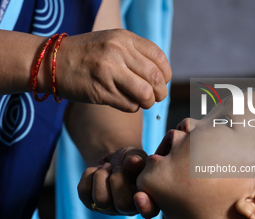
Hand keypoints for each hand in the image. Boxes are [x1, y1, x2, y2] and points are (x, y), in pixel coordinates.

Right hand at [46, 29, 170, 111]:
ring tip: (141, 102)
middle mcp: (118, 52)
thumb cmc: (87, 54)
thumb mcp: (113, 42)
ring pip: (146, 95)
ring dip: (148, 103)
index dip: (166, 75)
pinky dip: (132, 107)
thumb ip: (137, 54)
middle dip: (160, 93)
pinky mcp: (101, 91)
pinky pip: (130, 105)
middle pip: (156, 79)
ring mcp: (109, 72)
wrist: (52, 62)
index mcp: (125, 38)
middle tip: (154, 97)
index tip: (161, 83)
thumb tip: (161, 76)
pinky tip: (123, 101)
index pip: (160, 59)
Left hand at [78, 147, 159, 218]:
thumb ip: (137, 158)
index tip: (139, 194)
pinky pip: (84, 192)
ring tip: (107, 167)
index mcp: (146, 198)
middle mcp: (128, 209)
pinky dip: (89, 174)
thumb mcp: (137, 155)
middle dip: (117, 180)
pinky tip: (97, 169)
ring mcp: (108, 208)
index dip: (145, 206)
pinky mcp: (90, 202)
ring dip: (102, 176)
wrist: (113, 159)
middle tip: (117, 167)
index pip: (149, 211)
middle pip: (122, 205)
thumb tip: (133, 161)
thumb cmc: (130, 159)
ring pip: (100, 200)